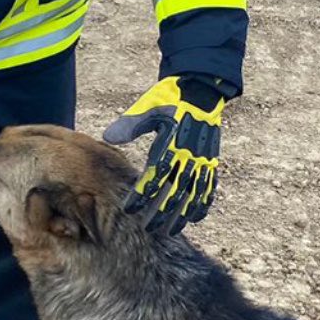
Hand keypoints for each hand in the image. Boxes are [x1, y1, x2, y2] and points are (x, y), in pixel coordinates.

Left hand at [102, 75, 228, 233]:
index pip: (155, 175)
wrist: (202, 88)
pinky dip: (203, 203)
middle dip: (161, 212)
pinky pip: (208, 186)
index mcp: (171, 142)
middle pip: (174, 190)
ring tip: (172, 231)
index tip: (130, 209)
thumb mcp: (149, 106)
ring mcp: (203, 159)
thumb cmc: (170, 98)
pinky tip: (196, 218)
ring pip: (193, 193)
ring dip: (182, 214)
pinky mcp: (211, 159)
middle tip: (149, 229)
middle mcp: (189, 154)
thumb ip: (130, 124)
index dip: (142, 194)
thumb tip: (108, 136)